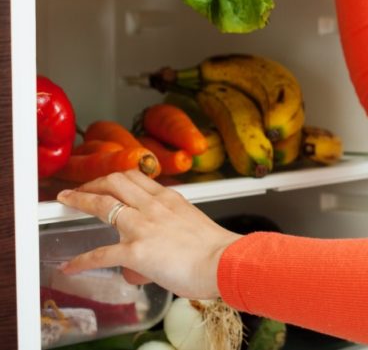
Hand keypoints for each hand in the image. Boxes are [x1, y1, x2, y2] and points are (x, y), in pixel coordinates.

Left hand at [56, 170, 240, 299]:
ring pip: (103, 204)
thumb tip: (168, 239)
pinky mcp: (135, 251)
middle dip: (93, 183)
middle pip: (115, 181)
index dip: (115, 178)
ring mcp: (143, 226)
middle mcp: (154, 206)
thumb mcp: (194, 222)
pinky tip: (72, 265)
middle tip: (81, 191)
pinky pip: (100, 254)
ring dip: (80, 201)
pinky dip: (82, 260)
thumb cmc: (216, 249)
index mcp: (170, 199)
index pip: (136, 178)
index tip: (106, 182)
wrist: (223, 261)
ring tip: (67, 202)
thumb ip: (176, 224)